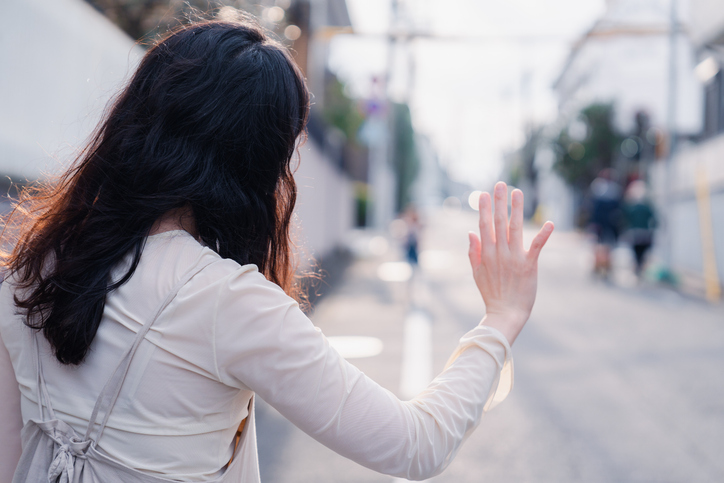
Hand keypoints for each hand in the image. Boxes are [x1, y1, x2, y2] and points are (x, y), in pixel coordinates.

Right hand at [468, 182, 553, 344]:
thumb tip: (471, 232)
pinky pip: (537, 247)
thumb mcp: (476, 273)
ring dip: (517, 209)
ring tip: (518, 192)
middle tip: (500, 184)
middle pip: (499, 222)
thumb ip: (473, 252)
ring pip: (516, 228)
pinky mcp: (529, 265)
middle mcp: (499, 253)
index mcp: (486, 254)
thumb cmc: (491, 294)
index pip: (484, 226)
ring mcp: (514, 258)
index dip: (484, 209)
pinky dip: (543, 235)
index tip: (483, 194)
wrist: (506, 313)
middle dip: (499, 202)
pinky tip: (550, 223)